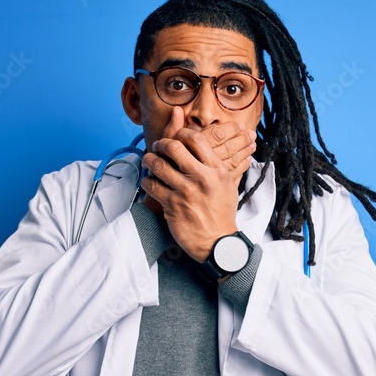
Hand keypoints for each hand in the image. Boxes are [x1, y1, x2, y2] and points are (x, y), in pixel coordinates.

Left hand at [140, 107, 256, 261]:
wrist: (217, 242)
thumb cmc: (222, 212)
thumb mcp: (228, 184)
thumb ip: (216, 164)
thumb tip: (210, 146)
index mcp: (216, 170)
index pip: (195, 139)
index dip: (181, 133)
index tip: (175, 138)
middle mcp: (201, 178)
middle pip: (174, 147)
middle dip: (161, 143)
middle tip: (158, 147)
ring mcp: (185, 192)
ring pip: (158, 164)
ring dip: (149, 159)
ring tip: (149, 160)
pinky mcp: (172, 205)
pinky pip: (151, 185)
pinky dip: (147, 181)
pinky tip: (150, 182)